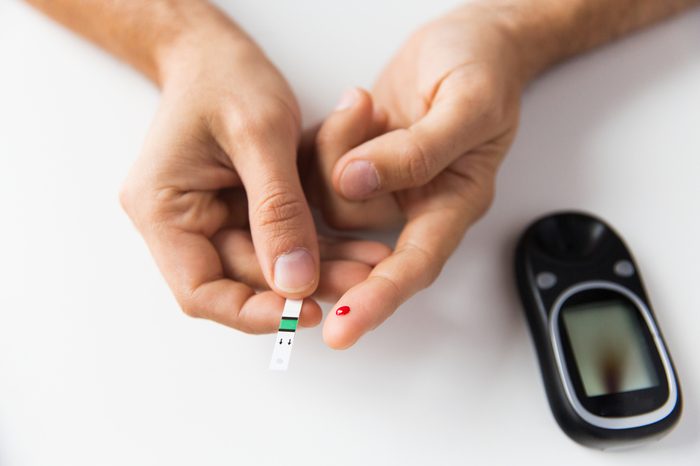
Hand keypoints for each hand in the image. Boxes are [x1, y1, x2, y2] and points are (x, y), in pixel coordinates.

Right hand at [120, 29, 388, 332]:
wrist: (216, 52)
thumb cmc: (224, 77)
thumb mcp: (258, 136)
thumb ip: (277, 209)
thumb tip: (295, 281)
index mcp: (162, 209)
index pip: (199, 291)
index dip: (251, 311)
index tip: (304, 312)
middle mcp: (180, 223)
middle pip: (240, 279)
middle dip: (301, 285)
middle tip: (359, 281)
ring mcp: (208, 219)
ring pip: (266, 264)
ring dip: (317, 268)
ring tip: (368, 263)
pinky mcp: (237, 211)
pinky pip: (277, 240)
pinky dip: (315, 245)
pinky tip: (355, 246)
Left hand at [315, 4, 526, 347]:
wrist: (467, 41)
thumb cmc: (484, 69)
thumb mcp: (467, 104)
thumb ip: (418, 150)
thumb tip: (357, 181)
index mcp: (450, 205)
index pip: (413, 266)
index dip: (378, 300)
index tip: (343, 328)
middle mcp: (410, 204)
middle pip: (352, 226)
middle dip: (339, 176)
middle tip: (355, 118)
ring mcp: (377, 185)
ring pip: (325, 194)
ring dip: (334, 144)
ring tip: (363, 99)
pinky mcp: (351, 163)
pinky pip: (313, 167)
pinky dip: (322, 137)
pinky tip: (351, 109)